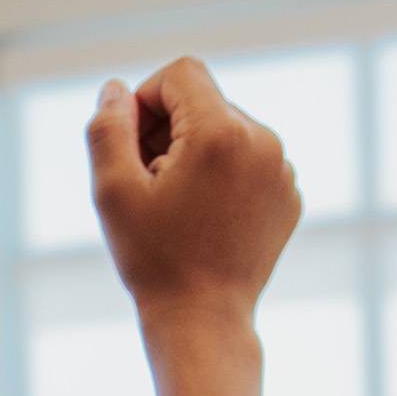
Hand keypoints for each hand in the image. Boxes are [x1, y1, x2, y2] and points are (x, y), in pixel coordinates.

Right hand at [88, 57, 299, 333]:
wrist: (204, 321)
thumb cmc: (154, 260)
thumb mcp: (112, 191)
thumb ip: (108, 129)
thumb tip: (116, 90)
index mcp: (222, 132)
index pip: (182, 74)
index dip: (146, 99)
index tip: (131, 143)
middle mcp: (263, 141)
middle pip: (205, 101)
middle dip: (169, 130)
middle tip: (146, 182)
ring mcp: (282, 170)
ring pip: (227, 130)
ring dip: (194, 152)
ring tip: (174, 203)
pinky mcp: (288, 195)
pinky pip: (249, 162)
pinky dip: (222, 176)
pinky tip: (203, 218)